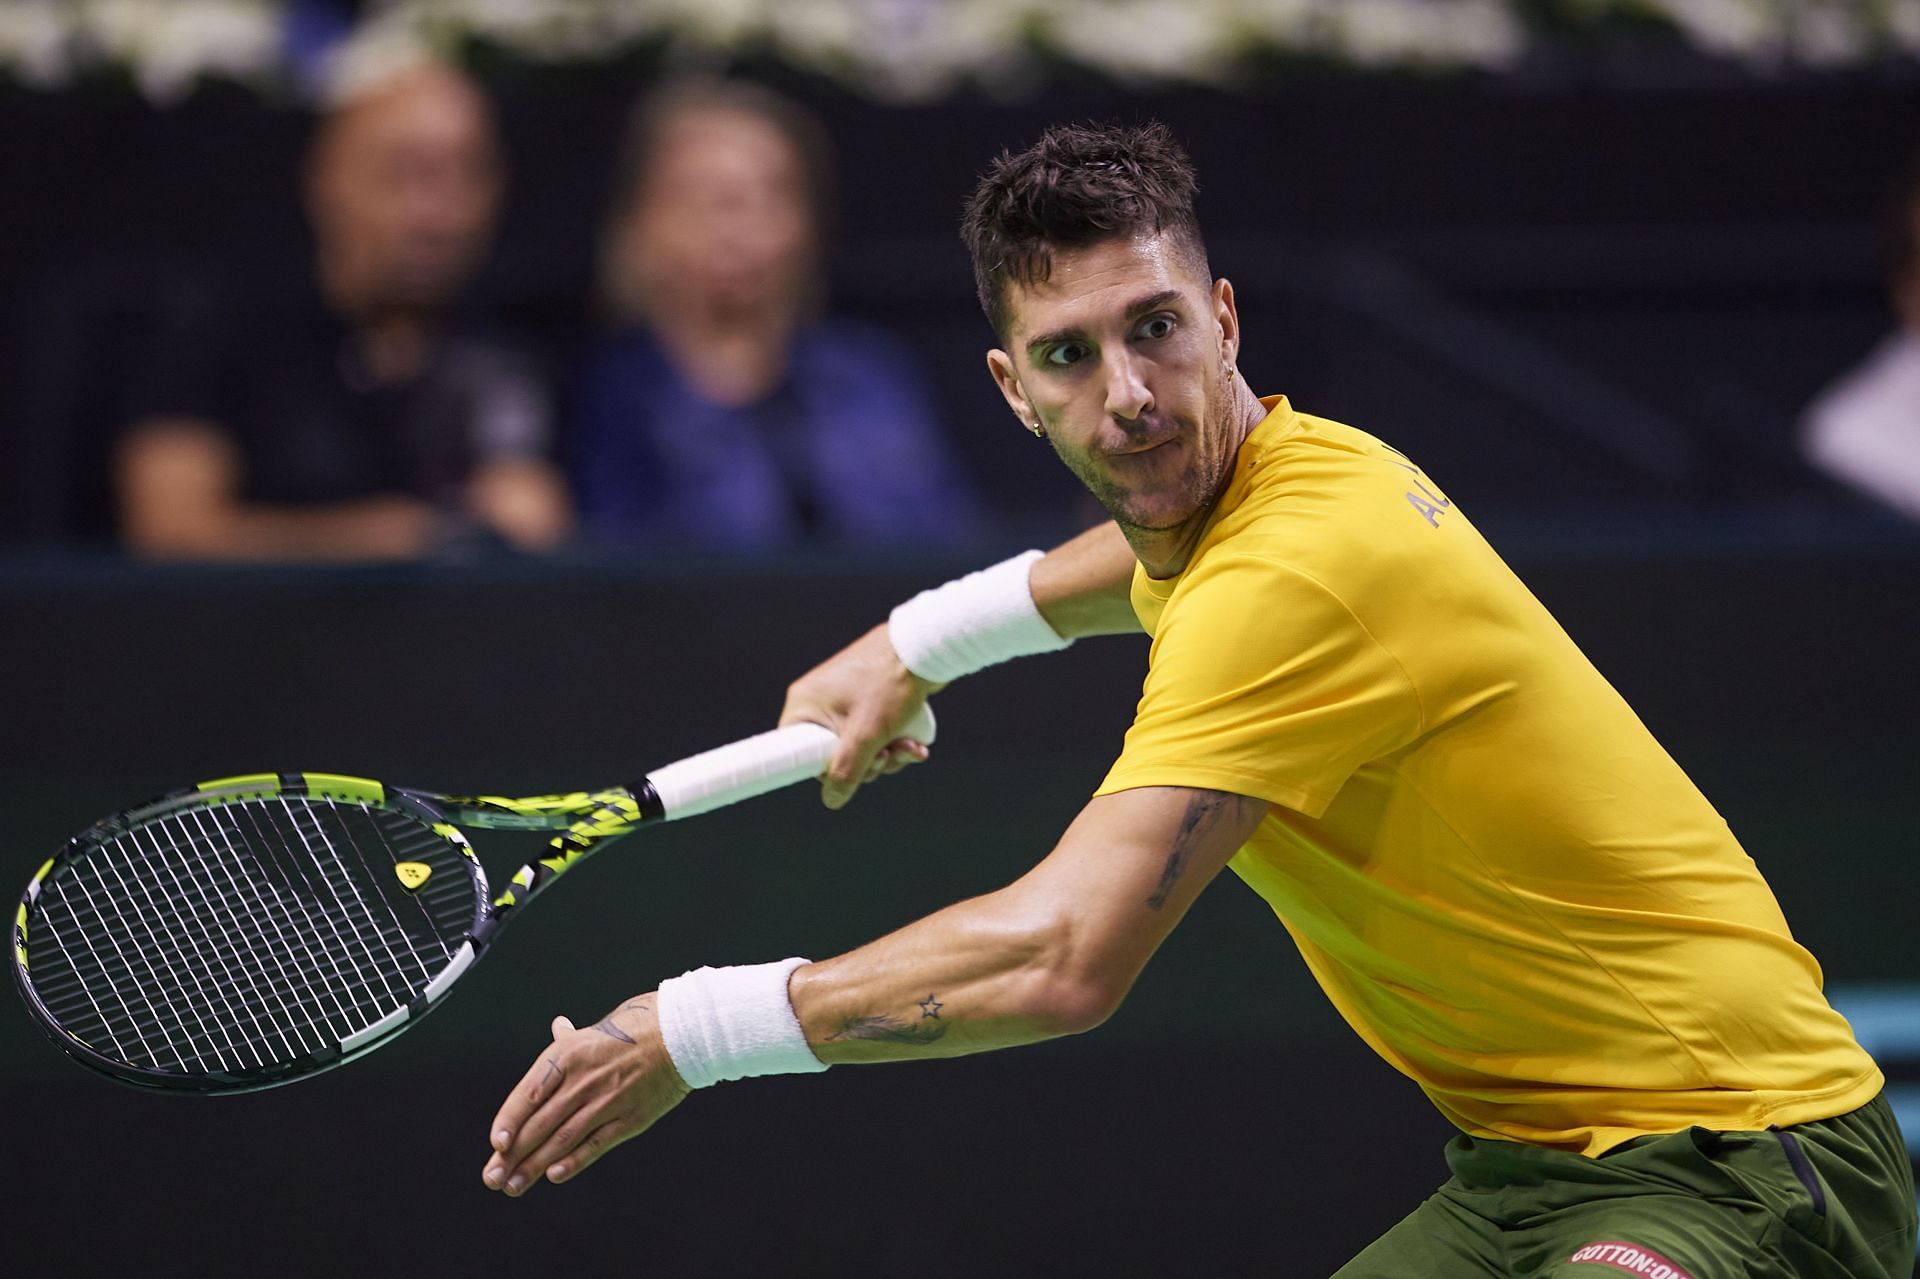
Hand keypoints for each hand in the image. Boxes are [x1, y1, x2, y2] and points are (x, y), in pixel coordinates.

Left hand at [481, 995, 688, 1196]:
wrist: (679, 1036)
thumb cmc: (634, 1032)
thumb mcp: (594, 1031)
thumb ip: (568, 1039)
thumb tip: (557, 1026)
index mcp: (567, 1057)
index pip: (528, 1094)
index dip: (509, 1121)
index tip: (495, 1144)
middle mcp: (582, 1081)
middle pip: (540, 1124)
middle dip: (512, 1155)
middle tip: (492, 1177)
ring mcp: (606, 1102)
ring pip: (562, 1139)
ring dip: (534, 1166)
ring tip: (514, 1185)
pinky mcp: (628, 1119)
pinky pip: (595, 1144)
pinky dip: (573, 1161)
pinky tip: (554, 1175)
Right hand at [780, 622, 938, 808]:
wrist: (925, 648)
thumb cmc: (889, 684)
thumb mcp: (866, 735)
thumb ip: (847, 771)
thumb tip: (831, 800)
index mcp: (805, 704)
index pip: (797, 752)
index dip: (823, 770)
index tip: (849, 774)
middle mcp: (820, 700)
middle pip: (834, 754)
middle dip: (869, 764)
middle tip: (889, 758)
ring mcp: (844, 699)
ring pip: (859, 746)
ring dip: (888, 756)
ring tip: (910, 748)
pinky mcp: (867, 699)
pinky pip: (873, 732)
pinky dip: (893, 741)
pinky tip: (916, 745)